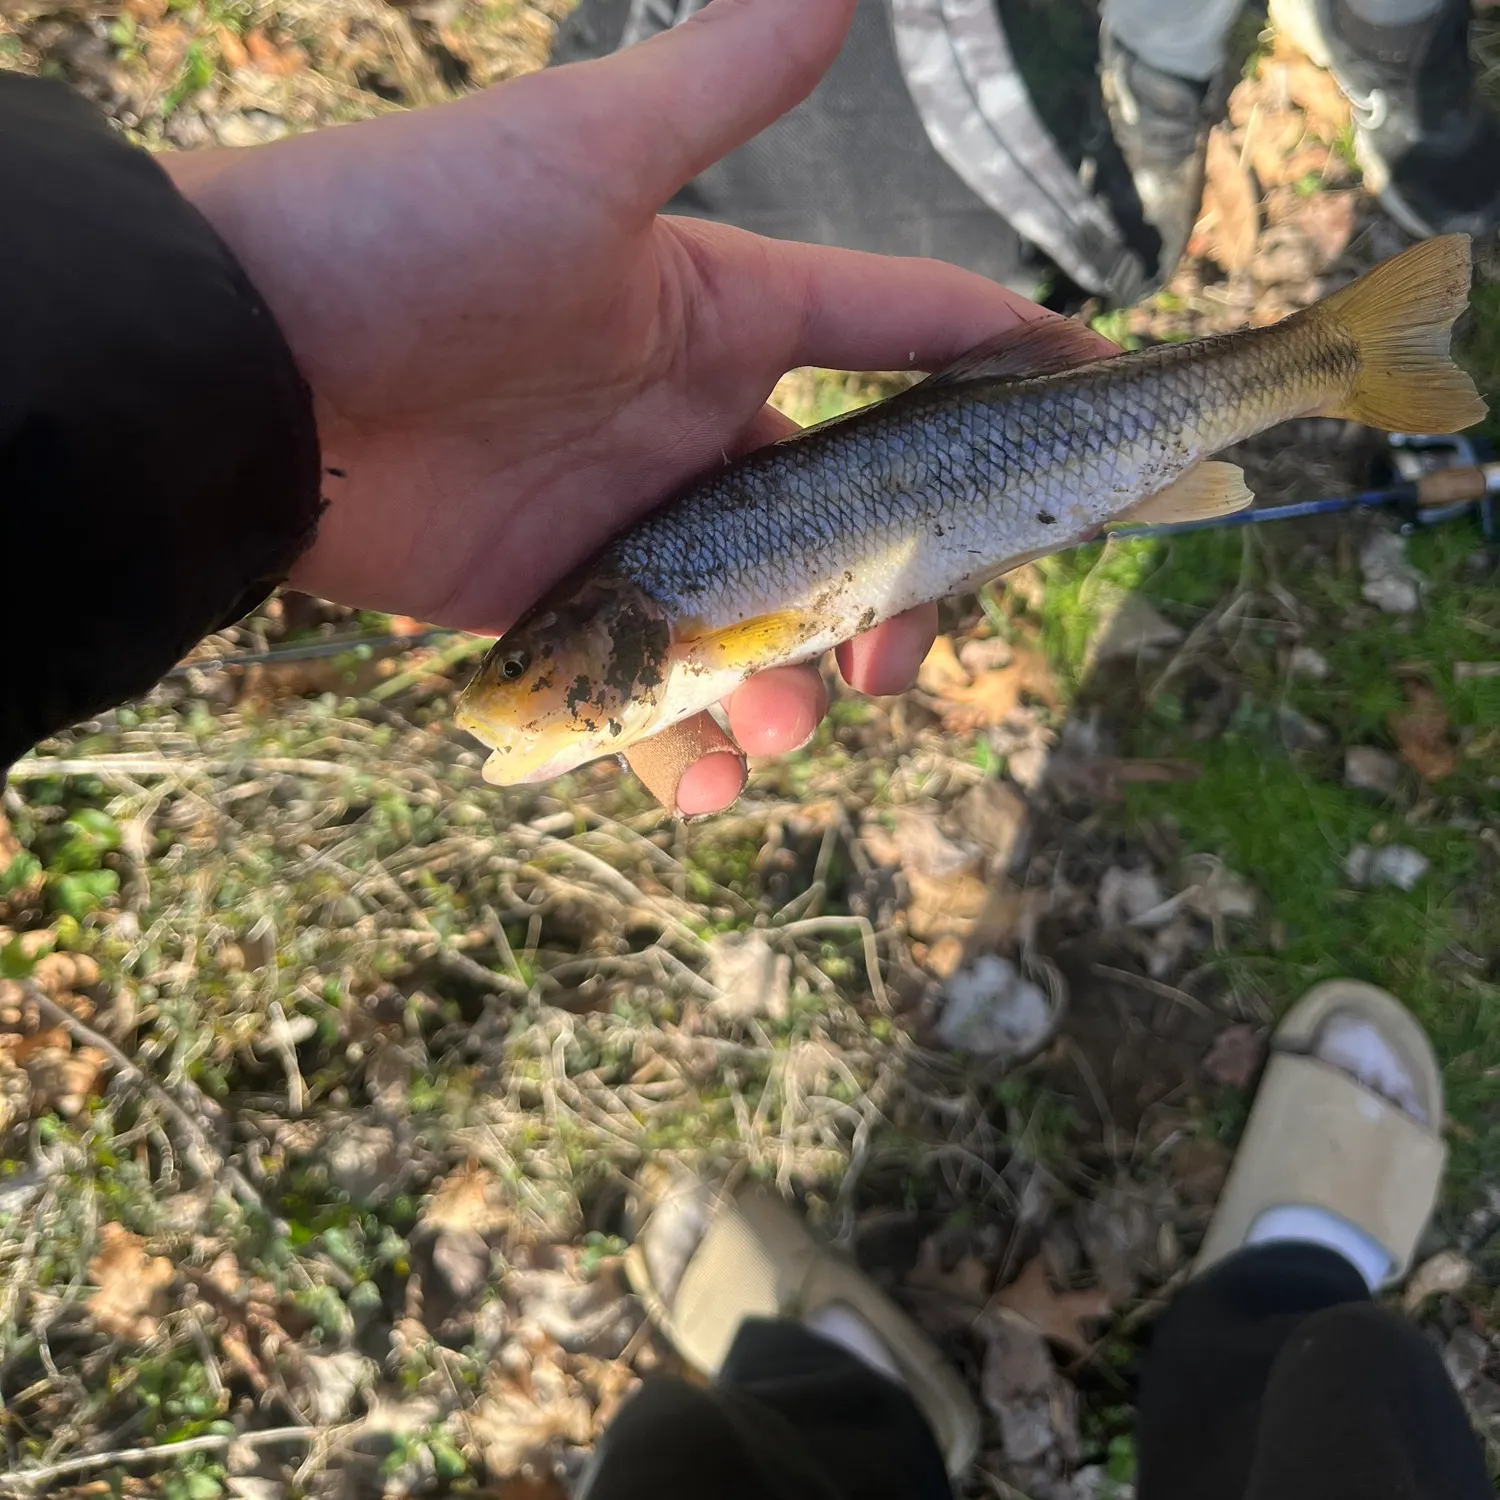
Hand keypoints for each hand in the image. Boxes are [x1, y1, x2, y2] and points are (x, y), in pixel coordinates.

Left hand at [164, 0, 1063, 812]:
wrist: (247, 366)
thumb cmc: (412, 237)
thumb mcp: (581, 155)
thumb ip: (718, 85)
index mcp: (726, 317)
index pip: (900, 333)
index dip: (1004, 355)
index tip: (1100, 391)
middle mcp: (693, 424)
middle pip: (844, 519)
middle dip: (891, 593)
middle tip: (887, 662)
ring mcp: (628, 523)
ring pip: (755, 621)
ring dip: (785, 688)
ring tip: (778, 732)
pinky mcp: (554, 607)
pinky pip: (644, 689)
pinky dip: (678, 744)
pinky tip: (697, 786)